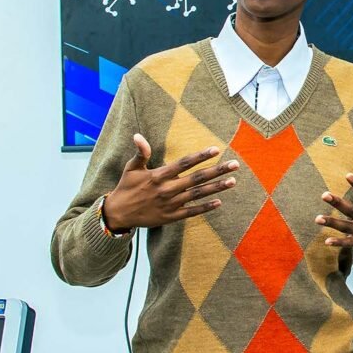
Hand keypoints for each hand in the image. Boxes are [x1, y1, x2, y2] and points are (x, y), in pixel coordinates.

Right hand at [103, 134, 239, 230]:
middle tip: (235, 165)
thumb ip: (140, 153)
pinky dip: (205, 208)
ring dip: (216, 188)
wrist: (118, 214)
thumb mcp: (131, 168)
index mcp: (158, 176)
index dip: (200, 156)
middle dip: (217, 171)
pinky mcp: (171, 217)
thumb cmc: (126, 187)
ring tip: (233, 181)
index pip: (183, 164)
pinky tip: (219, 202)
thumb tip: (138, 136)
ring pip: (197, 194)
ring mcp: (170, 204)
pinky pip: (191, 212)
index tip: (216, 149)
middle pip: (196, 179)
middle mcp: (167, 189)